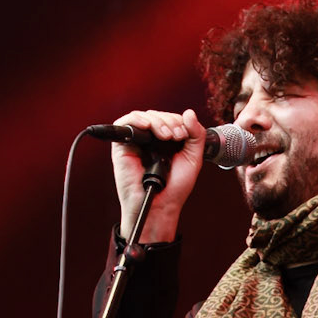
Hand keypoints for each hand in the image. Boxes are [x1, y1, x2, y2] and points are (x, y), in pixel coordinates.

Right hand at [110, 108, 207, 245]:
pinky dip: (137, 120)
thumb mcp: (193, 158)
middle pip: (157, 115)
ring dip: (158, 122)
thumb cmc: (174, 188)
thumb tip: (189, 112)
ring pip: (143, 117)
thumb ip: (196, 135)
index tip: (184, 135)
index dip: (178, 121)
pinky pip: (125, 123)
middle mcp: (149, 140)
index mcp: (165, 141)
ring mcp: (135, 142)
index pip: (170, 118)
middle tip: (177, 136)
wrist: (161, 206)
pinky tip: (148, 127)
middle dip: (170, 121)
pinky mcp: (121, 147)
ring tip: (167, 136)